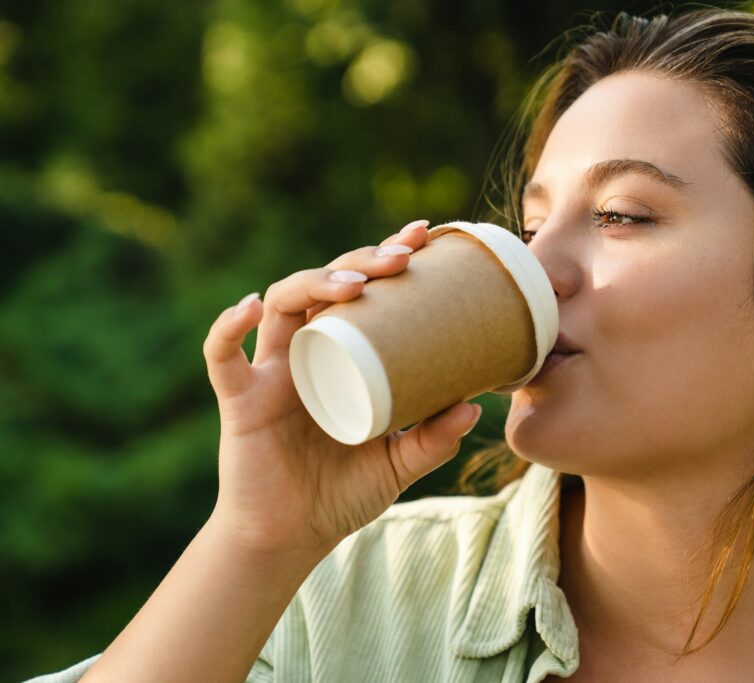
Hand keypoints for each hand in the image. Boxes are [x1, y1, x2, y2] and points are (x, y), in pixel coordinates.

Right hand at [202, 219, 482, 558]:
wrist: (292, 538)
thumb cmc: (342, 494)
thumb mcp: (398, 466)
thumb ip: (433, 440)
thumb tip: (475, 408)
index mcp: (344, 355)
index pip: (364, 292)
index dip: (387, 258)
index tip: (424, 236)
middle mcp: (306, 350)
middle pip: (326, 285)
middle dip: (362, 261)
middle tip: (402, 255)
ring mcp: (271, 372)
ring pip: (281, 304)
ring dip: (314, 282)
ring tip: (354, 286)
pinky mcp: (241, 400)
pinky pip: (222, 357)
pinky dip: (227, 328)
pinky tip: (249, 306)